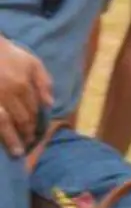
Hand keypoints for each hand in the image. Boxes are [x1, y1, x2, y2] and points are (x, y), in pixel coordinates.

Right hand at [0, 39, 51, 156]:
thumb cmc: (9, 56)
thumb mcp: (32, 63)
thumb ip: (43, 82)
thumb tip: (49, 104)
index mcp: (23, 85)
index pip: (34, 109)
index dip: (36, 123)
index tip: (37, 135)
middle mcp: (8, 94)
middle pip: (21, 119)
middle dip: (27, 134)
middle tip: (29, 146)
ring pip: (4, 124)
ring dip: (12, 140)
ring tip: (17, 152)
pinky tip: (0, 141)